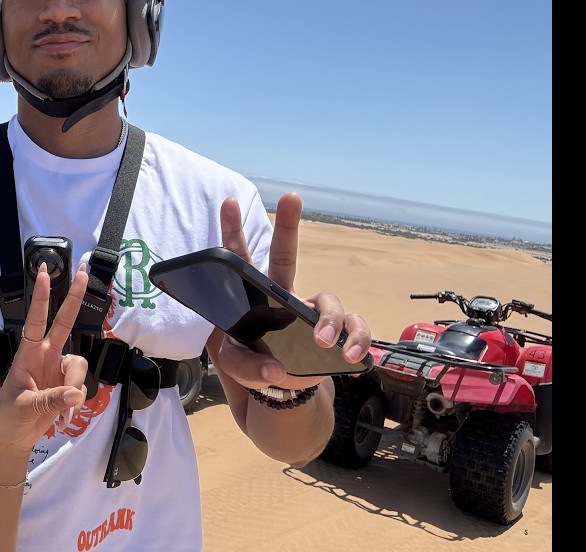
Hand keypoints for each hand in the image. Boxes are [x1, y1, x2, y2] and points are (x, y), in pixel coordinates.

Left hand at [0, 262, 89, 448]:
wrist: (13, 438)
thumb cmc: (9, 415)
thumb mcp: (24, 406)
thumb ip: (51, 399)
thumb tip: (75, 394)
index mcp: (28, 355)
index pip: (36, 321)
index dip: (40, 298)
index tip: (42, 274)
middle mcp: (46, 357)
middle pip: (64, 324)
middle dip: (74, 299)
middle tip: (83, 272)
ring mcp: (58, 371)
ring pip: (79, 366)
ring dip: (75, 389)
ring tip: (62, 413)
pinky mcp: (67, 387)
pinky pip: (80, 389)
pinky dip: (75, 406)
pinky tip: (63, 420)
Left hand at [216, 191, 370, 390]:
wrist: (284, 388)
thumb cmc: (257, 364)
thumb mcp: (240, 367)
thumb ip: (246, 368)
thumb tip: (274, 370)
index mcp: (257, 297)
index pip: (243, 260)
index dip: (234, 232)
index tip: (229, 202)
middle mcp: (287, 296)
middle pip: (287, 255)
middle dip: (288, 225)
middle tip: (291, 196)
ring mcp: (314, 313)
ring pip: (330, 299)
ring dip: (328, 319)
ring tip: (321, 340)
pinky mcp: (338, 334)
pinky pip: (355, 328)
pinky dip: (357, 341)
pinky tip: (350, 357)